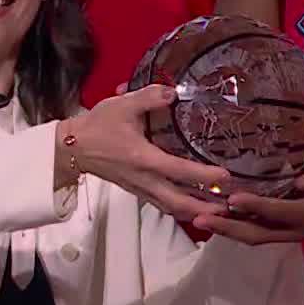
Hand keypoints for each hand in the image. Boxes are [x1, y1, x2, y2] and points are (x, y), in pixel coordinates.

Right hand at [58, 85, 232, 223]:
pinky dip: (180, 209)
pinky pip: (162, 205)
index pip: (179, 171)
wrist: (74, 147)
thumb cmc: (99, 126)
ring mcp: (140, 188)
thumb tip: (173, 92)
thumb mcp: (122, 105)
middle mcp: (144, 179)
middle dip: (205, 209)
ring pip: (171, 208)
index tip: (226, 177)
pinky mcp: (137, 190)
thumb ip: (149, 97)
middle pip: (178, 203)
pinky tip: (194, 206)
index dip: (203, 175)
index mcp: (144, 158)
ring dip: (195, 212)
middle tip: (229, 208)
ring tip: (218, 212)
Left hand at [198, 153, 303, 243]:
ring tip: (199, 219)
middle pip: (257, 234)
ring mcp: (289, 232)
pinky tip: (218, 216)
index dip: (257, 206)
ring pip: (254, 235)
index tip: (233, 199)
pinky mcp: (285, 228)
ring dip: (227, 229)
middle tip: (199, 219)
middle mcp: (296, 230)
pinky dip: (237, 226)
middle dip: (228, 227)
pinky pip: (257, 231)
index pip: (279, 212)